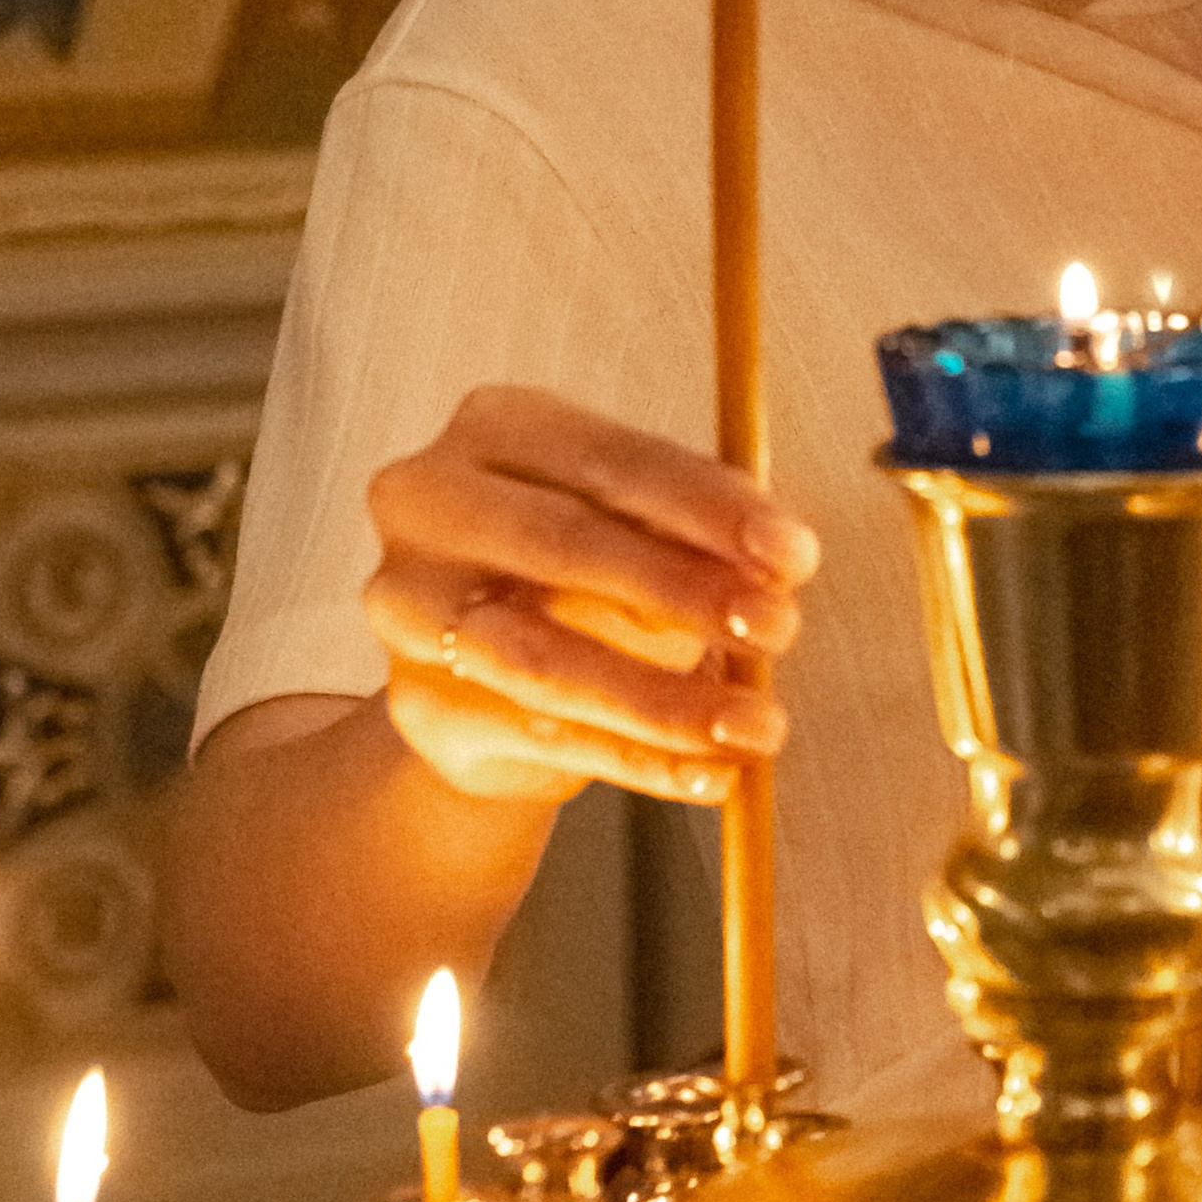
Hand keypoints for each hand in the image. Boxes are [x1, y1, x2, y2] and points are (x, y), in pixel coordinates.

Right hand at [364, 385, 816, 807]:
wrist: (488, 682)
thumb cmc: (584, 578)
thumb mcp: (645, 534)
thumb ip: (703, 538)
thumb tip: (780, 567)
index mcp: (497, 427)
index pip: (612, 459)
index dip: (710, 508)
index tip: (793, 555)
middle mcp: (430, 503)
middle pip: (564, 543)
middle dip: (684, 591)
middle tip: (777, 630)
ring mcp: (408, 605)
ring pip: (543, 658)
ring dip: (664, 699)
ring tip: (755, 726)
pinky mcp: (417, 703)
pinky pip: (540, 738)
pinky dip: (636, 761)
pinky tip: (705, 773)